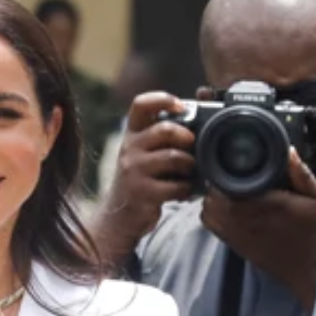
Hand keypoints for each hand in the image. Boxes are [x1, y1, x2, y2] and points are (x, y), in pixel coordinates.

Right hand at [90, 92, 193, 266]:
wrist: (118, 216)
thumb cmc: (139, 180)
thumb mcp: (142, 153)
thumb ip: (161, 138)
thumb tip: (197, 122)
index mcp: (131, 134)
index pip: (141, 104)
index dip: (163, 99)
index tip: (181, 106)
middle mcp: (129, 148)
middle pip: (164, 129)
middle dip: (186, 136)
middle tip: (193, 145)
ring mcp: (134, 170)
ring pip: (174, 157)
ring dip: (190, 165)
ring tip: (190, 172)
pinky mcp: (142, 192)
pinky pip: (175, 185)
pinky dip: (185, 189)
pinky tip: (184, 191)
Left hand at [201, 150, 315, 309]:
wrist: (310, 269)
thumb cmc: (314, 233)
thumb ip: (301, 173)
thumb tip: (287, 150)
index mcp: (262, 202)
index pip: (229, 178)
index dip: (228, 167)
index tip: (238, 160)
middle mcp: (242, 217)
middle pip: (213, 192)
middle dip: (220, 179)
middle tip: (234, 172)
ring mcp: (234, 232)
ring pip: (208, 207)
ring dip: (215, 196)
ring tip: (230, 188)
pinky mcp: (232, 243)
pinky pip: (210, 223)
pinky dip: (213, 211)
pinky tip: (228, 206)